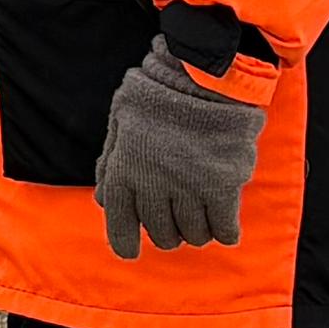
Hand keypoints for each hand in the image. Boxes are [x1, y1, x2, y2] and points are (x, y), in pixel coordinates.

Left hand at [94, 41, 261, 257]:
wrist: (205, 76)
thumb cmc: (159, 95)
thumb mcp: (120, 123)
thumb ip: (111, 162)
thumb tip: (103, 199)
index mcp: (124, 171)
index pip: (119, 223)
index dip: (125, 243)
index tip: (131, 251)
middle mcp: (154, 185)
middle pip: (160, 232)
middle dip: (166, 235)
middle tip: (174, 228)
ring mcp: (190, 187)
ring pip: (192, 233)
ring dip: (195, 234)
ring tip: (199, 226)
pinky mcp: (223, 185)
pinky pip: (223, 225)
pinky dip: (224, 233)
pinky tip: (225, 231)